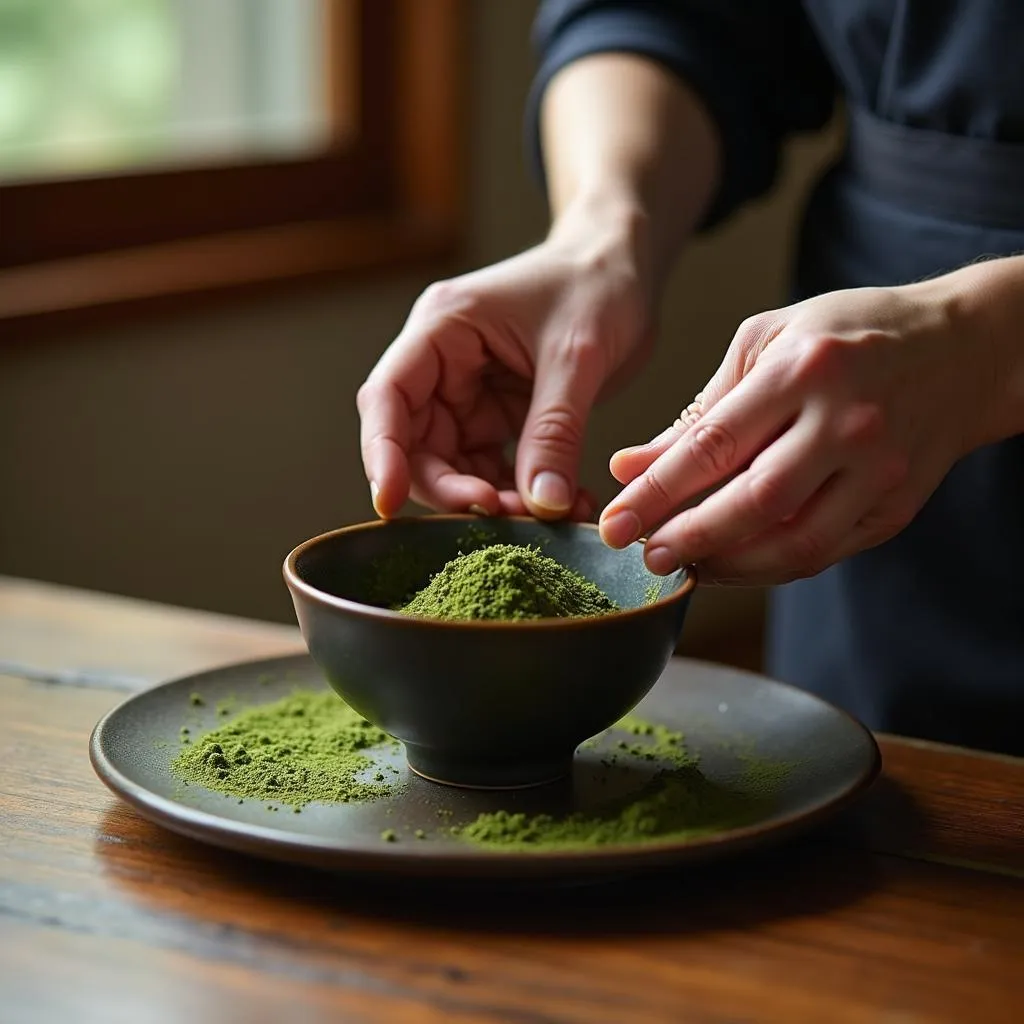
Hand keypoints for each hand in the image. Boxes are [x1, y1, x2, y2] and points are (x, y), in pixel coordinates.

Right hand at [358, 207, 652, 519]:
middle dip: (454, 490)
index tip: (389, 504)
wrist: (627, 267)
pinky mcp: (500, 416)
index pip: (388, 398)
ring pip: (457, 467)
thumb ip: (555, 431)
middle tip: (506, 519)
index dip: (382, 454)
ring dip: (495, 501)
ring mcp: (470, 393)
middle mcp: (444, 364)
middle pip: (418, 445)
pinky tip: (564, 505)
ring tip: (550, 516)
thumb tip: (542, 506)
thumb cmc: (597, 283)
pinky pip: (498, 469)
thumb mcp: (576, 356)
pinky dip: (525, 493)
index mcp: (442, 329)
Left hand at [599, 281, 996, 583]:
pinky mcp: (896, 506)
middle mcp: (845, 421)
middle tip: (643, 557)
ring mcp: (878, 469)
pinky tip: (732, 563)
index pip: (714, 445)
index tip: (615, 523)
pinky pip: (824, 552)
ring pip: (793, 541)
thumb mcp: (765, 343)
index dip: (656, 492)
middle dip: (688, 538)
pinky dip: (770, 567)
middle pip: (754, 501)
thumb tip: (631, 467)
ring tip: (683, 565)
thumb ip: (699, 409)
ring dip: (728, 565)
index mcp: (802, 368)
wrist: (963, 349)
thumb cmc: (847, 336)